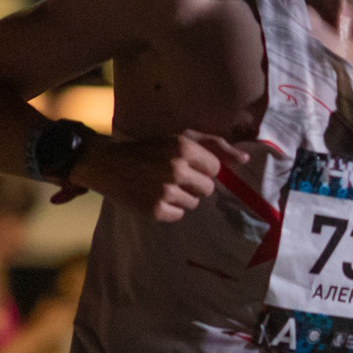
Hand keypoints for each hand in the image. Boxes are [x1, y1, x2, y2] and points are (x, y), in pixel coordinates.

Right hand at [76, 130, 238, 221]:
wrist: (108, 164)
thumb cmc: (147, 149)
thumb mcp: (179, 137)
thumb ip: (215, 145)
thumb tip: (245, 159)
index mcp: (184, 148)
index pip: (214, 169)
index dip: (201, 168)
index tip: (185, 165)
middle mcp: (177, 169)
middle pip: (207, 188)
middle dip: (194, 184)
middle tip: (172, 177)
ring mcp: (166, 191)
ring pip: (194, 203)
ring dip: (181, 197)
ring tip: (161, 186)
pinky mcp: (156, 210)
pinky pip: (178, 215)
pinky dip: (168, 209)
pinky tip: (153, 197)